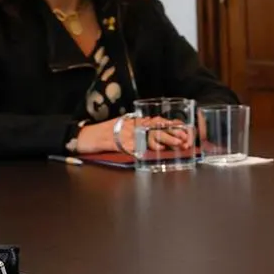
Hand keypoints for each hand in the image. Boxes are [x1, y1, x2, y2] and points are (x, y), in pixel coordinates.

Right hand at [74, 117, 190, 153]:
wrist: (88, 135)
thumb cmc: (106, 131)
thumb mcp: (125, 124)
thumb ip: (140, 127)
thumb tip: (157, 130)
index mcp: (136, 121)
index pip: (158, 121)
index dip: (172, 126)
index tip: (185, 130)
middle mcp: (133, 126)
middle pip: (156, 128)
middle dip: (171, 134)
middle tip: (184, 140)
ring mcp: (126, 135)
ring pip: (147, 136)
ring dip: (162, 141)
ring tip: (173, 146)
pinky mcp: (119, 144)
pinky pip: (132, 147)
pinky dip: (141, 149)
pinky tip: (150, 152)